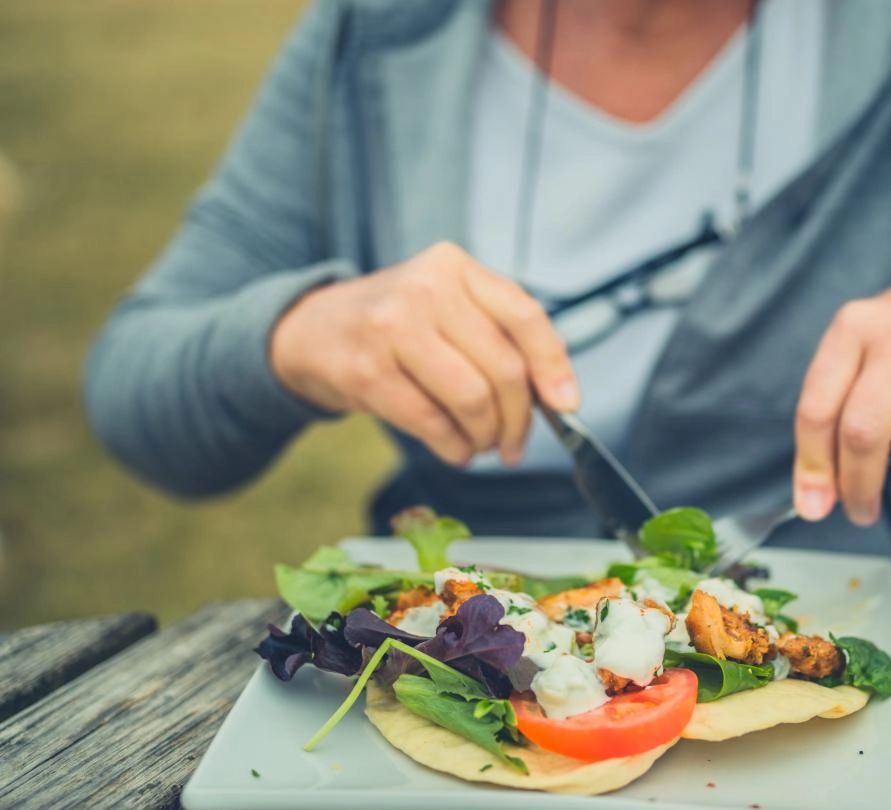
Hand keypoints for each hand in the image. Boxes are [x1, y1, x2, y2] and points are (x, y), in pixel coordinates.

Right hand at [269, 242, 578, 465]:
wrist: (311, 331)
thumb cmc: (396, 327)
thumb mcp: (448, 308)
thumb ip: (498, 336)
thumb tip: (556, 394)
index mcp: (457, 268)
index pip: (525, 317)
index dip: (554, 366)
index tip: (566, 404)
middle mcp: (427, 288)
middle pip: (503, 368)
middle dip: (519, 419)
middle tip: (514, 443)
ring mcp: (393, 326)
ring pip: (471, 398)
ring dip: (485, 435)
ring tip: (482, 444)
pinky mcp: (367, 370)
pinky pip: (431, 422)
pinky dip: (453, 446)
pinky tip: (455, 448)